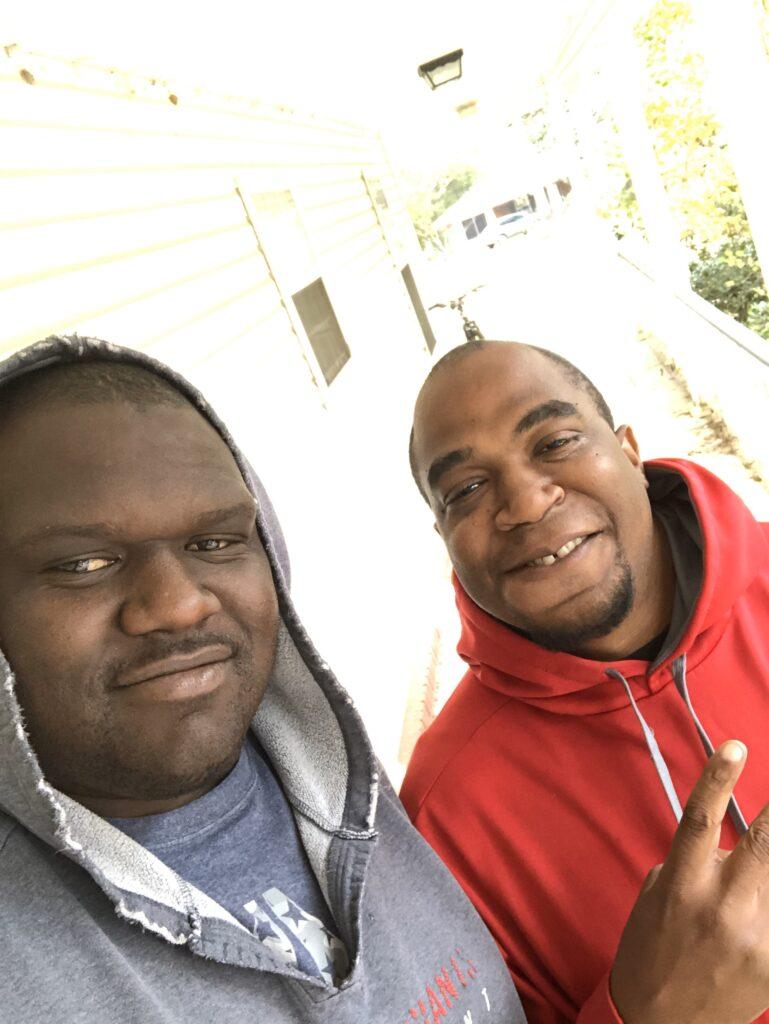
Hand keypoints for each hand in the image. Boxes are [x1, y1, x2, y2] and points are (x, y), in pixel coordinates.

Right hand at [610, 740, 768, 1023]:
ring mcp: (755, 938)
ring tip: (755, 872)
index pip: (701, 820)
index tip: (737, 745)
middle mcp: (721, 907)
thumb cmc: (651, 949)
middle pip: (764, 843)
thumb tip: (728, 844)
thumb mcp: (657, 896)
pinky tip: (761, 895)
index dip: (718, 778)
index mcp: (681, 884)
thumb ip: (693, 865)